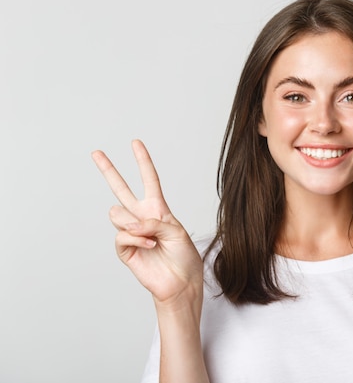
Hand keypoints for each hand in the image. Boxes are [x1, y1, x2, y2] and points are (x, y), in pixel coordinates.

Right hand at [92, 140, 202, 308]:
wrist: (181, 281)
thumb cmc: (184, 256)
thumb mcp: (176, 231)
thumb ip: (153, 222)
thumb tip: (130, 225)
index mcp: (158, 209)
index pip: (149, 180)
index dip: (143, 161)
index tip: (136, 142)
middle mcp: (142, 217)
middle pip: (120, 189)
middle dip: (108, 170)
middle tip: (96, 153)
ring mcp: (131, 232)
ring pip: (118, 214)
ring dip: (135, 224)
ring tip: (151, 237)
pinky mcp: (124, 249)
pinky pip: (122, 235)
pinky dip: (137, 239)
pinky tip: (150, 246)